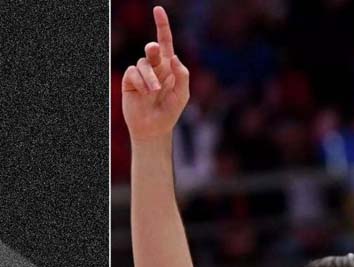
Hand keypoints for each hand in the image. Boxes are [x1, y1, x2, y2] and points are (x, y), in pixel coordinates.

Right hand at [122, 6, 189, 141]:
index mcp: (168, 66)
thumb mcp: (182, 94)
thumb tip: (174, 56)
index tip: (158, 10)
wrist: (154, 128)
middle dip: (152, 49)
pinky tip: (144, 93)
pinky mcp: (130, 81)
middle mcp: (154, 66)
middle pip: (151, 49)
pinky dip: (140, 82)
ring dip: (150, 77)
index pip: (165, 42)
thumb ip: (182, 75)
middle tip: (153, 50)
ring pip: (142, 63)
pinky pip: (133, 73)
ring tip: (154, 91)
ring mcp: (141, 73)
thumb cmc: (170, 110)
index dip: (162, 25)